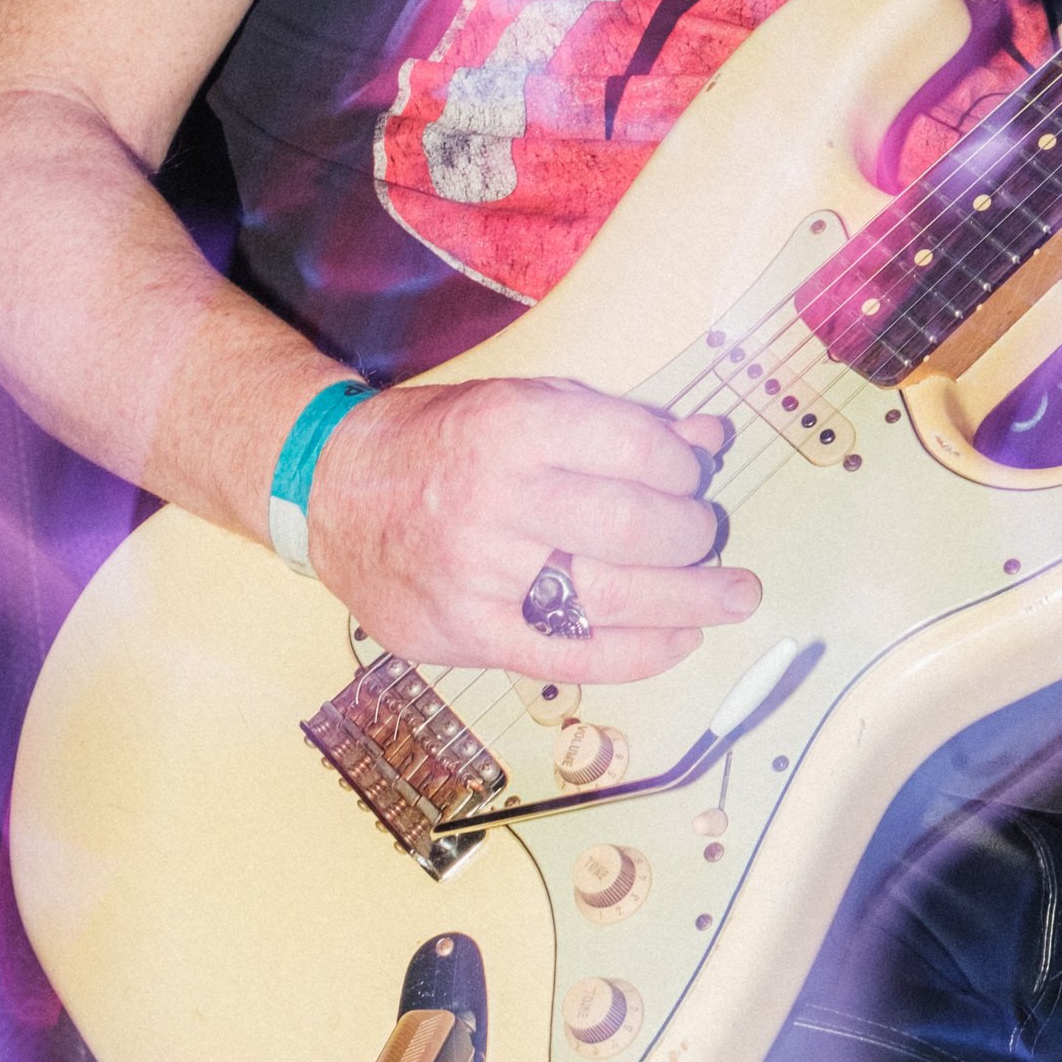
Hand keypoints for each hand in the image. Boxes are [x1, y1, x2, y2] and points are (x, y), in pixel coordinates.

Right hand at [303, 377, 760, 681]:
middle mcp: (495, 499)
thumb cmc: (442, 442)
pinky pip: (571, 659)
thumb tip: (710, 437)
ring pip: (612, 598)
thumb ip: (618, 422)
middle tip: (708, 538)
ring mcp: (477, 574)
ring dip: (690, 601)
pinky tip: (677, 640)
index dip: (684, 469)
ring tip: (730, 596)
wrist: (332, 490)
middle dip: (693, 536)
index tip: (693, 478)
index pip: (637, 450)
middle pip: (635, 528)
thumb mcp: (524, 403)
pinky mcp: (465, 634)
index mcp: (512, 426)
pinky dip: (638, 653)